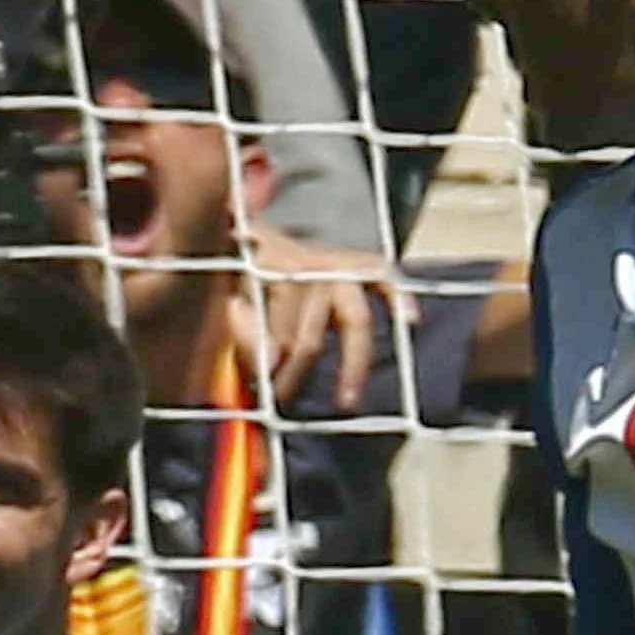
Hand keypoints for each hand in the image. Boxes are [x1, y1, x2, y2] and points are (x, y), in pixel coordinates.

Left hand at [243, 227, 395, 416]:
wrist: (251, 234)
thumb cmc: (239, 272)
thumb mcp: (226, 296)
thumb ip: (242, 328)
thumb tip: (269, 364)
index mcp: (270, 270)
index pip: (278, 326)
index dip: (267, 356)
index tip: (262, 381)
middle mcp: (308, 266)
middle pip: (311, 335)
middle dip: (296, 373)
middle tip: (284, 398)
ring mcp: (335, 265)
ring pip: (354, 320)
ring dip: (352, 364)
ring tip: (347, 400)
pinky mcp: (355, 265)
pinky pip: (383, 278)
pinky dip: (399, 296)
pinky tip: (408, 320)